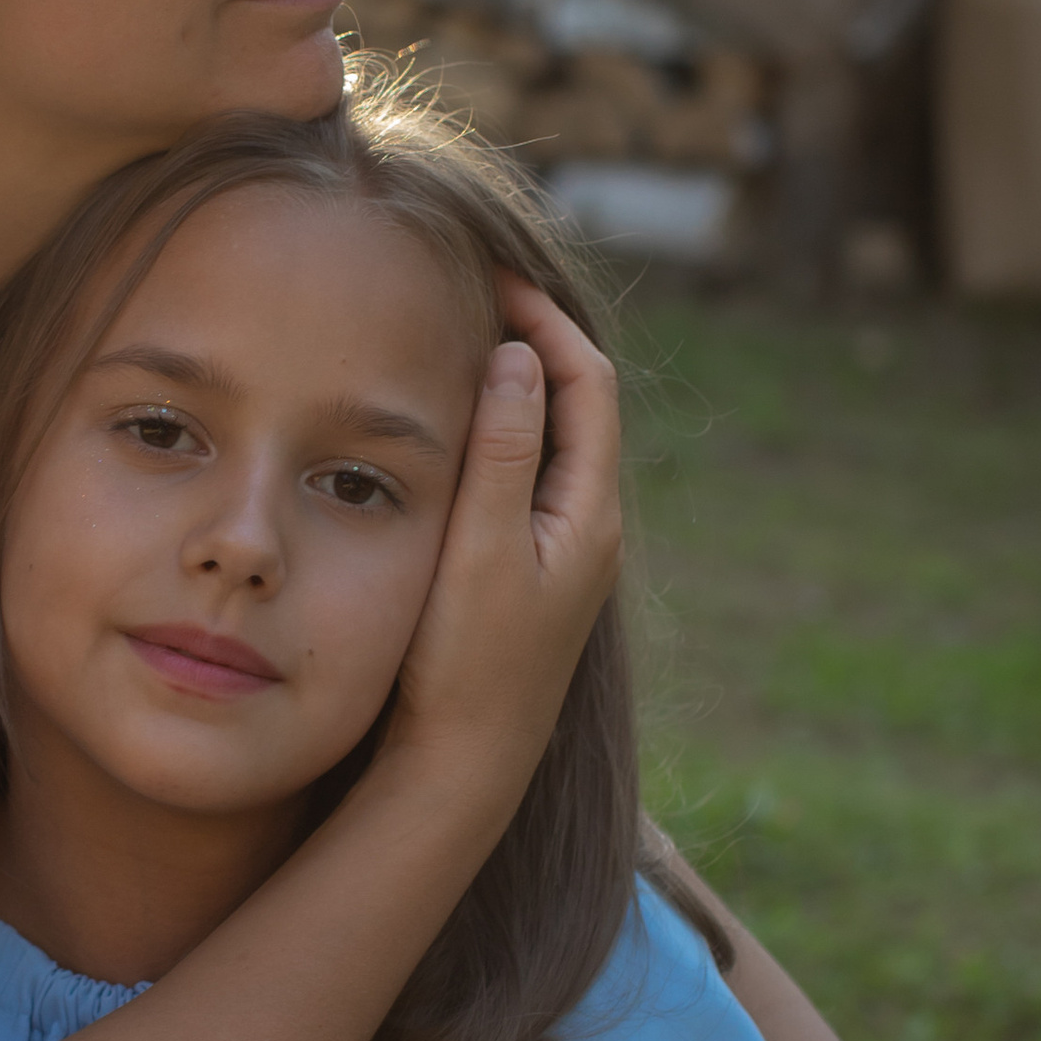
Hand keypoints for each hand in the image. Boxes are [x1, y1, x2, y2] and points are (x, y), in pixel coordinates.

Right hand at [379, 284, 621, 819]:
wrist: (467, 763)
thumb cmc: (468, 664)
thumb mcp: (480, 551)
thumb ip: (501, 453)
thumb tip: (517, 356)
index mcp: (590, 512)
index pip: (587, 381)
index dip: (544, 320)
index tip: (490, 277)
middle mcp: (589, 524)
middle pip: (578, 400)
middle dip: (532, 337)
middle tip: (472, 289)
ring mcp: (563, 547)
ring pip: (551, 435)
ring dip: (514, 381)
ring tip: (457, 336)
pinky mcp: (532, 568)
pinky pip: (528, 471)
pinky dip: (499, 428)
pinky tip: (449, 424)